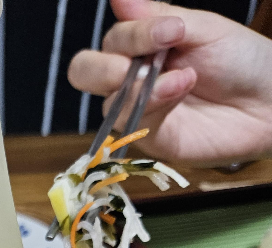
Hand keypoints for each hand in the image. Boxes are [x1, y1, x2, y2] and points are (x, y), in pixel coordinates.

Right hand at [68, 0, 271, 164]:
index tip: (172, 30)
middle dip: (102, 68)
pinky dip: (154, 104)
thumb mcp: (203, 28)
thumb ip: (157, 16)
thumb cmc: (241, 59)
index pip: (113, 40)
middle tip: (129, 67)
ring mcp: (139, 111)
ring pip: (108, 103)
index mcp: (141, 47)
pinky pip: (133, 124)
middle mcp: (132, 78)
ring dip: (138, 89)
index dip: (133, 35)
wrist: (269, 100)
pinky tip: (182, 89)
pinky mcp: (152, 139)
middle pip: (85, 73)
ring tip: (183, 78)